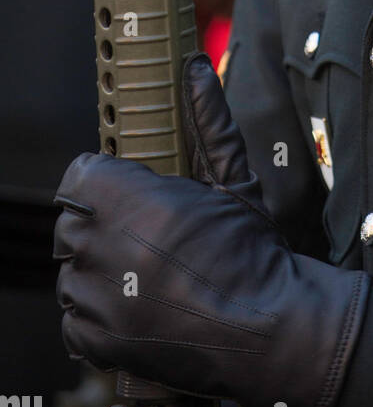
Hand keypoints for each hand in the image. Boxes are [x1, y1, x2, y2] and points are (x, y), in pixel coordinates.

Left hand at [53, 54, 369, 406]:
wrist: (266, 328)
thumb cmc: (253, 253)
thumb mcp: (232, 181)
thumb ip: (207, 121)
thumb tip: (196, 67)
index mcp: (132, 201)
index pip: (81, 176)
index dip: (108, 183)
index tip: (131, 196)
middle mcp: (105, 246)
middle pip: (74, 222)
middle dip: (105, 226)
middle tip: (148, 239)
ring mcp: (97, 298)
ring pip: (73, 270)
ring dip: (102, 270)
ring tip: (148, 276)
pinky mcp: (96, 338)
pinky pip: (74, 316)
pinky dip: (99, 313)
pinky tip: (139, 306)